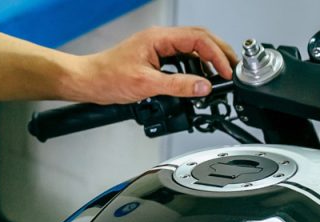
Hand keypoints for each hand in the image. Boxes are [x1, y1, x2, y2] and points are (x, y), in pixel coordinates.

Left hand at [66, 26, 239, 103]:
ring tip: (217, 76)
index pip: (199, 39)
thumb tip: (202, 86)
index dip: (216, 55)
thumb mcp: (146, 85)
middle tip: (231, 70)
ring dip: (206, 61)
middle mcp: (160, 39)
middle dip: (218, 53)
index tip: (226, 71)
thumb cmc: (107, 78)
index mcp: (160, 38)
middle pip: (199, 40)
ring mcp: (157, 48)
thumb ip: (177, 85)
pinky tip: (196, 79)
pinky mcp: (153, 59)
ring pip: (190, 49)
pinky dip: (192, 68)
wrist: (87, 83)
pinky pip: (179, 59)